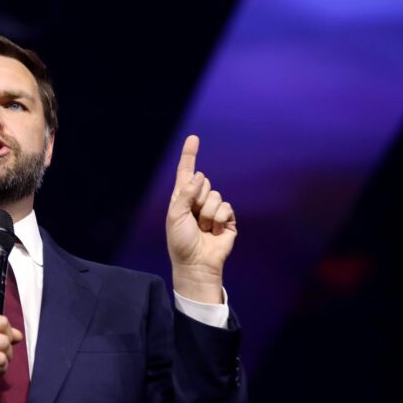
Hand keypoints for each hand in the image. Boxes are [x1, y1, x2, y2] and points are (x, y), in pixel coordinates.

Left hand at [166, 135, 236, 302]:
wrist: (196, 263)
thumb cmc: (180, 242)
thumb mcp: (175, 216)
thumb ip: (185, 193)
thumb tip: (200, 175)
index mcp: (182, 199)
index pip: (186, 173)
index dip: (189, 155)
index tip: (193, 138)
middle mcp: (198, 201)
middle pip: (204, 181)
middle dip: (198, 198)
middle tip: (193, 219)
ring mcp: (213, 210)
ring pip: (216, 195)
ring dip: (207, 213)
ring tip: (203, 229)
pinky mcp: (227, 219)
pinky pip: (226, 207)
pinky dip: (218, 219)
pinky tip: (214, 231)